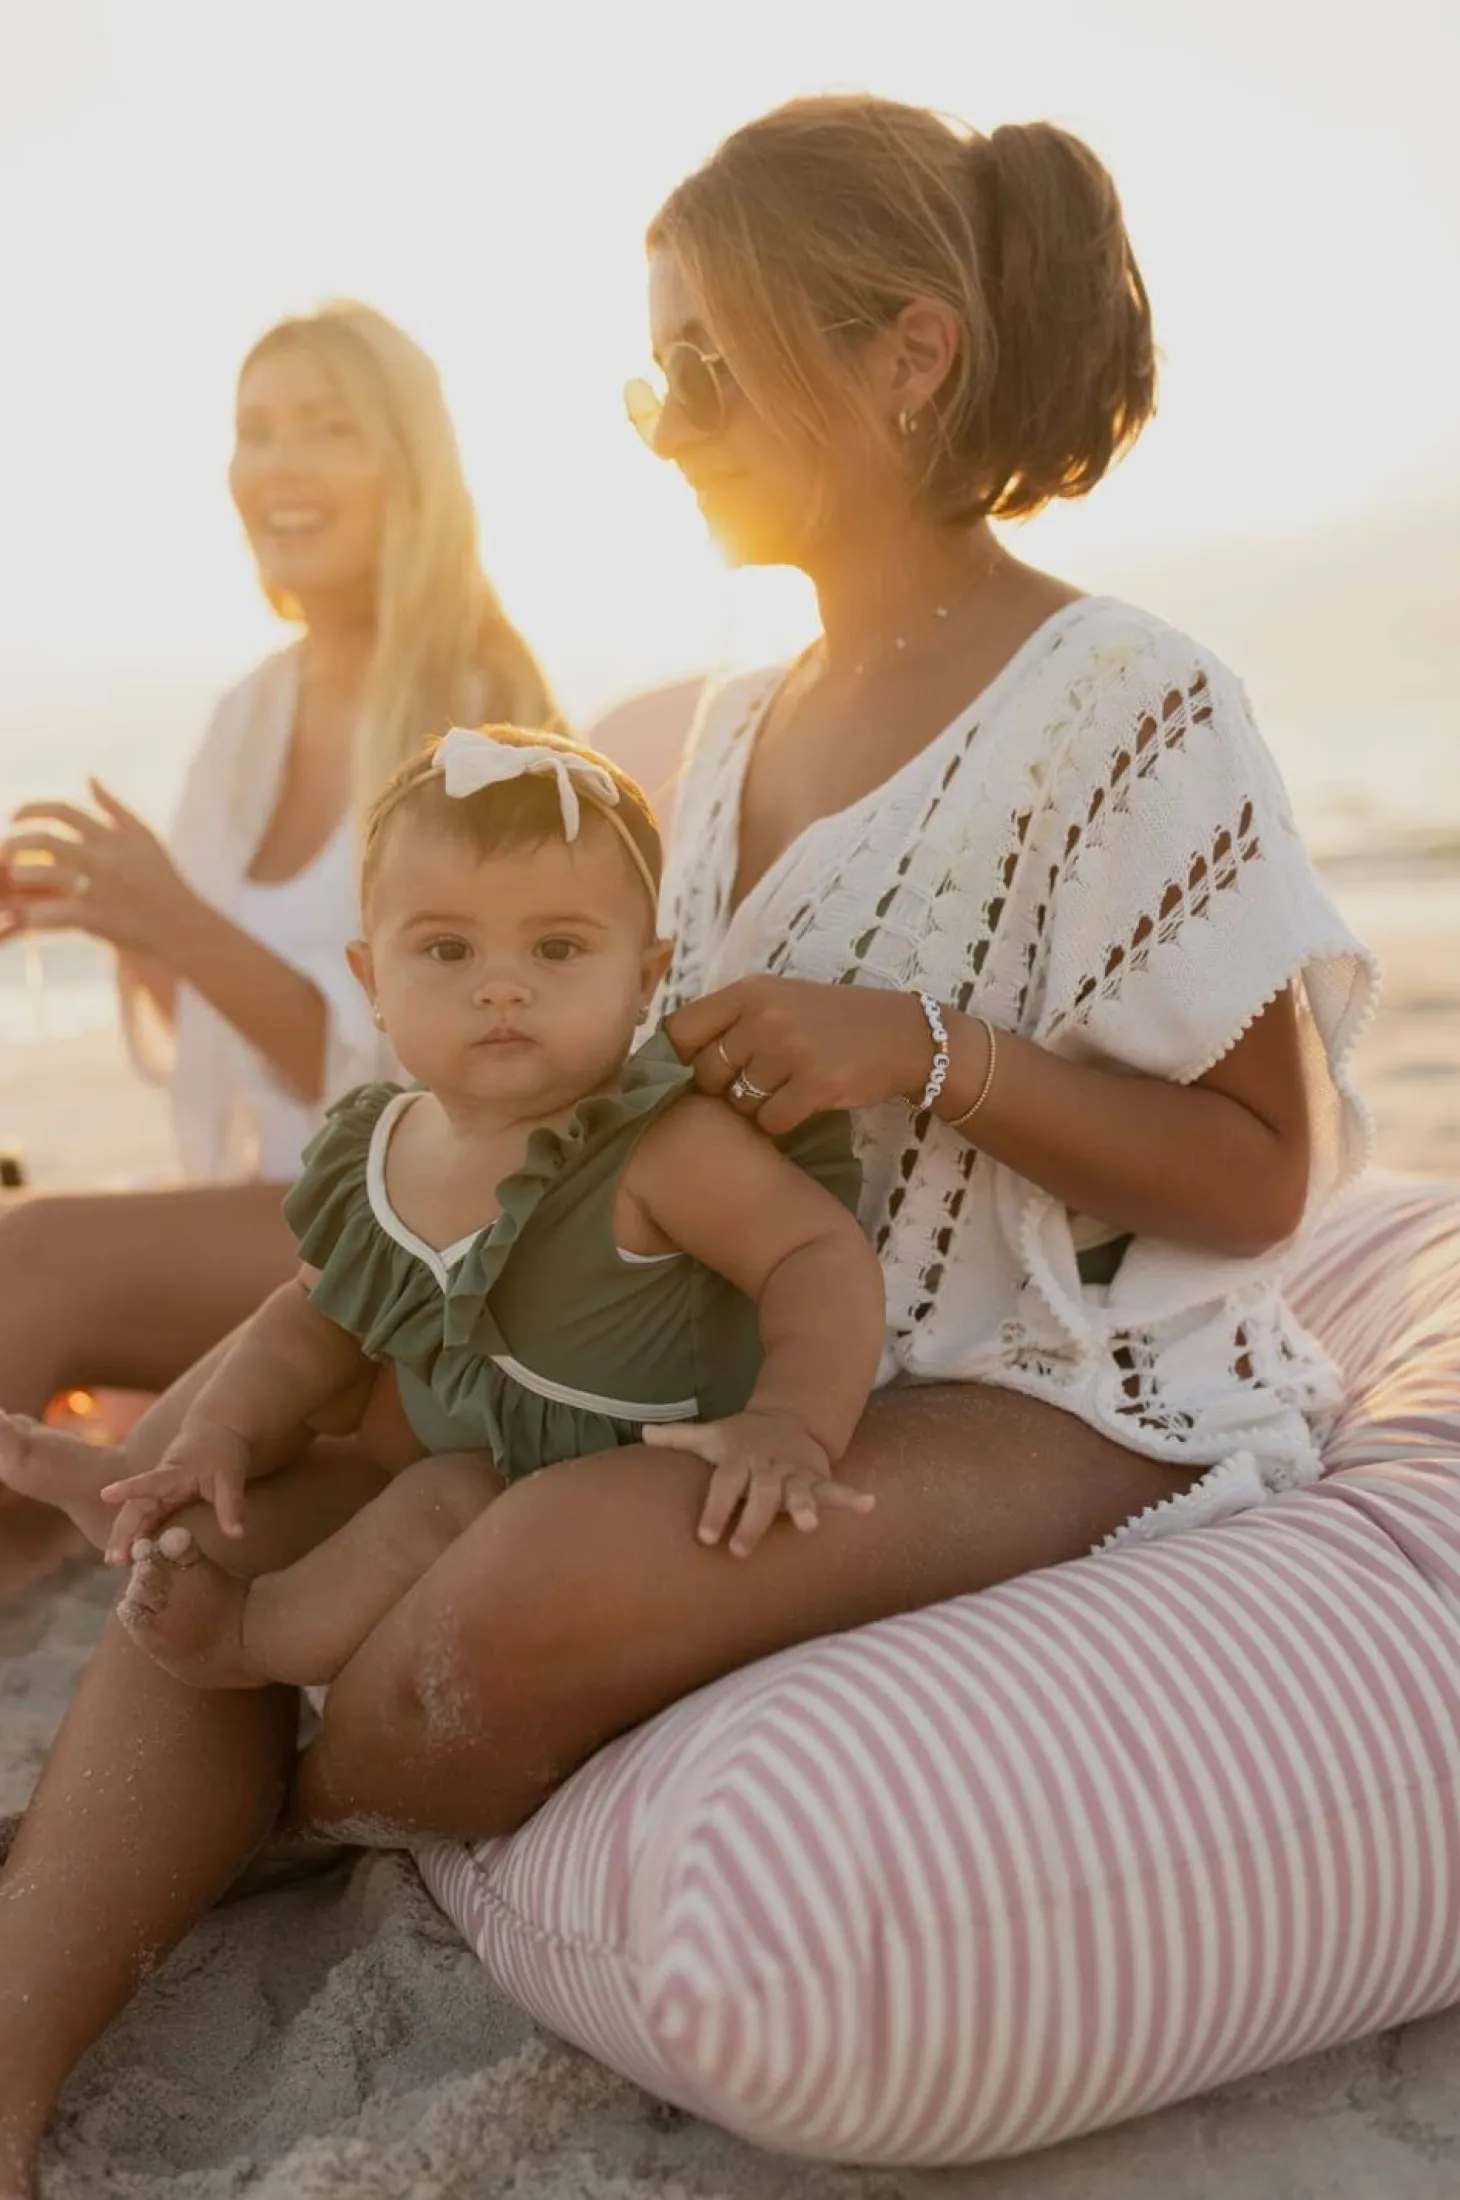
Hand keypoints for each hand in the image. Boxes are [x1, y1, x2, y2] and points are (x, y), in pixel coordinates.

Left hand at [0, 780, 198, 956]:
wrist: (183, 925)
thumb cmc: (162, 879)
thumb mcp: (143, 836)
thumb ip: (114, 807)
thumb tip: (89, 778)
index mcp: (112, 836)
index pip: (62, 811)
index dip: (31, 809)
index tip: (14, 818)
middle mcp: (105, 858)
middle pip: (46, 840)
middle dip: (16, 843)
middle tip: (5, 850)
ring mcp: (102, 889)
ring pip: (47, 874)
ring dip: (22, 874)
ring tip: (13, 879)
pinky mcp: (100, 919)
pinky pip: (58, 914)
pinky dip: (38, 915)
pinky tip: (28, 916)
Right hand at [99, 1422, 251, 1564]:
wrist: (217, 1431)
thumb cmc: (223, 1451)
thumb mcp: (231, 1477)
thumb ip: (231, 1506)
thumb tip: (237, 1535)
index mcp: (173, 1473)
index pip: (148, 1482)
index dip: (128, 1489)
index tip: (106, 1494)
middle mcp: (160, 1482)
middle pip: (135, 1507)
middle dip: (122, 1532)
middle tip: (113, 1560)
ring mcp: (159, 1491)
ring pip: (136, 1514)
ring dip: (124, 1536)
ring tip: (113, 1562)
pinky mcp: (163, 1497)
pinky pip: (145, 1517)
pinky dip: (136, 1534)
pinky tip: (130, 1554)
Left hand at [644, 1408, 874, 1557]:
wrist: (787, 1418)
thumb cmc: (741, 1438)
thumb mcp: (713, 1435)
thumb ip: (679, 1438)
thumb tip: (642, 1435)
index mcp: (739, 1460)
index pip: (724, 1485)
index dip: (714, 1509)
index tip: (704, 1536)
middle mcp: (767, 1468)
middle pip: (759, 1495)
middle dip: (751, 1521)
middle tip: (740, 1550)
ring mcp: (794, 1473)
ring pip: (799, 1492)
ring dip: (804, 1507)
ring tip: (809, 1526)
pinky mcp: (816, 1477)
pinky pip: (834, 1488)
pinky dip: (852, 1497)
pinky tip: (869, 1505)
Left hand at [665, 974, 932, 1133]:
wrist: (903, 1035)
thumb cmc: (834, 1021)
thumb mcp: (781, 999)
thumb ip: (733, 1018)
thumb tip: (676, 1056)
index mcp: (751, 991)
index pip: (681, 1028)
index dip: (682, 1057)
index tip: (701, 1068)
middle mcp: (765, 1016)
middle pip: (707, 1071)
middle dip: (724, 1087)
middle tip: (753, 1084)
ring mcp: (790, 1050)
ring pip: (738, 1101)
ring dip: (755, 1107)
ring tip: (783, 1091)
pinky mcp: (814, 1085)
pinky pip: (770, 1121)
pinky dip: (781, 1122)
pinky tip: (802, 1105)